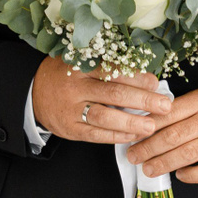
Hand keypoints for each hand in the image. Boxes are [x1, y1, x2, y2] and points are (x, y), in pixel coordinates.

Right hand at [32, 60, 171, 143]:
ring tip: (152, 126)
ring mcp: (71, 110)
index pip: (112, 71)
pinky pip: (96, 134)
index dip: (136, 78)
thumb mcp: (80, 62)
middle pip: (113, 94)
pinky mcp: (70, 129)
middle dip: (142, 100)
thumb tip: (145, 78)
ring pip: (104, 117)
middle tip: (164, 105)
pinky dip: (116, 136)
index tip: (155, 83)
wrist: (33, 94)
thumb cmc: (64, 76)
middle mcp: (75, 88)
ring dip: (131, 122)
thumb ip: (107, 68)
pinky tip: (132, 135)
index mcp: (80, 66)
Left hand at [126, 86, 197, 182]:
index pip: (169, 114)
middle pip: (175, 136)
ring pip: (187, 154)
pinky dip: (190, 175)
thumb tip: (144, 123)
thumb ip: (177, 109)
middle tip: (133, 156)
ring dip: (164, 163)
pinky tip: (178, 175)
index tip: (132, 136)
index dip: (148, 126)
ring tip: (147, 169)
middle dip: (149, 148)